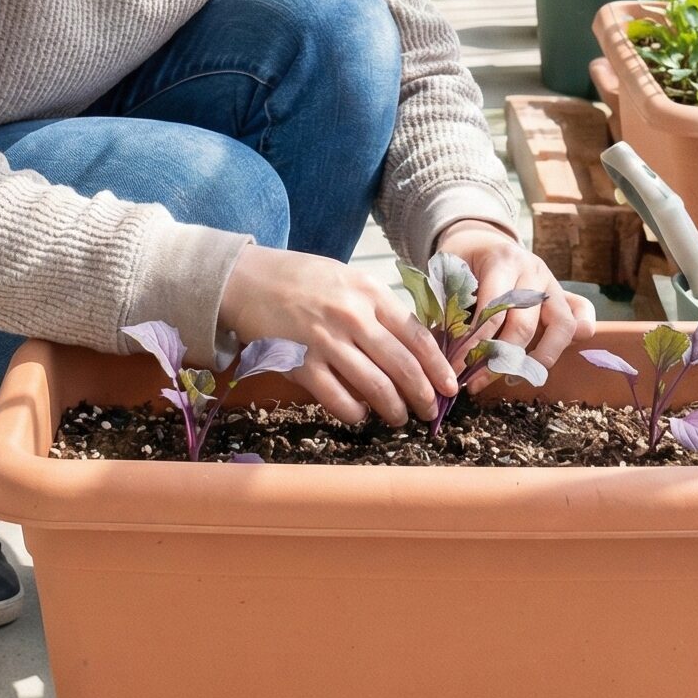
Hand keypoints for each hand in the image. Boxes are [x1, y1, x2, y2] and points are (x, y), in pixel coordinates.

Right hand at [217, 244, 459, 428]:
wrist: (247, 280)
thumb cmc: (302, 279)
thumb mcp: (348, 280)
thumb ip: (379, 308)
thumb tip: (412, 346)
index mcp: (370, 293)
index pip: (417, 337)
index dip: (438, 367)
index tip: (450, 387)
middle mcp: (353, 318)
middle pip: (402, 366)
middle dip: (423, 395)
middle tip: (430, 411)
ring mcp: (325, 342)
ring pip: (375, 387)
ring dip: (394, 409)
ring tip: (400, 418)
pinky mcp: (300, 364)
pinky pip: (338, 399)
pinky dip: (355, 413)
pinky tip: (360, 415)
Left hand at [432, 221, 595, 392]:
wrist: (482, 239)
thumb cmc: (464, 260)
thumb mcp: (448, 270)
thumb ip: (448, 300)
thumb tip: (445, 346)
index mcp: (503, 261)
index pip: (493, 311)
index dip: (475, 344)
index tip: (456, 368)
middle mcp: (533, 271)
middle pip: (525, 325)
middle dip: (500, 360)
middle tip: (476, 382)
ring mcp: (553, 284)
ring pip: (561, 326)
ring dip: (538, 358)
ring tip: (512, 379)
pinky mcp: (564, 295)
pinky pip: (581, 317)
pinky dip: (571, 341)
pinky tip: (542, 362)